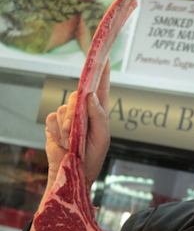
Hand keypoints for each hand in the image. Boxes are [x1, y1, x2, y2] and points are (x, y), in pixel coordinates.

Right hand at [44, 60, 110, 186]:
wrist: (72, 174)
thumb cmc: (92, 158)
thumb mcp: (102, 139)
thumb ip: (98, 117)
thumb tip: (91, 95)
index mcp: (99, 113)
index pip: (101, 88)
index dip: (102, 72)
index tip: (104, 56)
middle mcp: (84, 111)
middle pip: (77, 95)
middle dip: (74, 113)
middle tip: (74, 131)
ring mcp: (68, 117)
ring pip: (63, 108)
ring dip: (66, 127)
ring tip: (70, 142)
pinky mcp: (54, 124)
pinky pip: (52, 118)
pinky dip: (56, 131)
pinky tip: (62, 142)